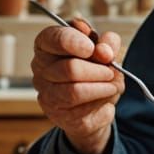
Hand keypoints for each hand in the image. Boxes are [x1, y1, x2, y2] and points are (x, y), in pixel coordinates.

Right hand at [31, 19, 124, 153]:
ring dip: (102, 88)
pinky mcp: (57, 114)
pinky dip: (101, 104)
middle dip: (98, 70)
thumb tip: (104, 50)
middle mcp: (41, 68)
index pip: (53, 38)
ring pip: (75, 91)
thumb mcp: (106, 50)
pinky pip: (82, 110)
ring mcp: (46, 93)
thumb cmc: (95, 70)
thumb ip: (107, 43)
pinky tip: (105, 99)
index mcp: (47, 45)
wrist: (95, 103)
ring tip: (113, 86)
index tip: (91, 47)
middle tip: (111, 72)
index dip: (74, 42)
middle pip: (69, 68)